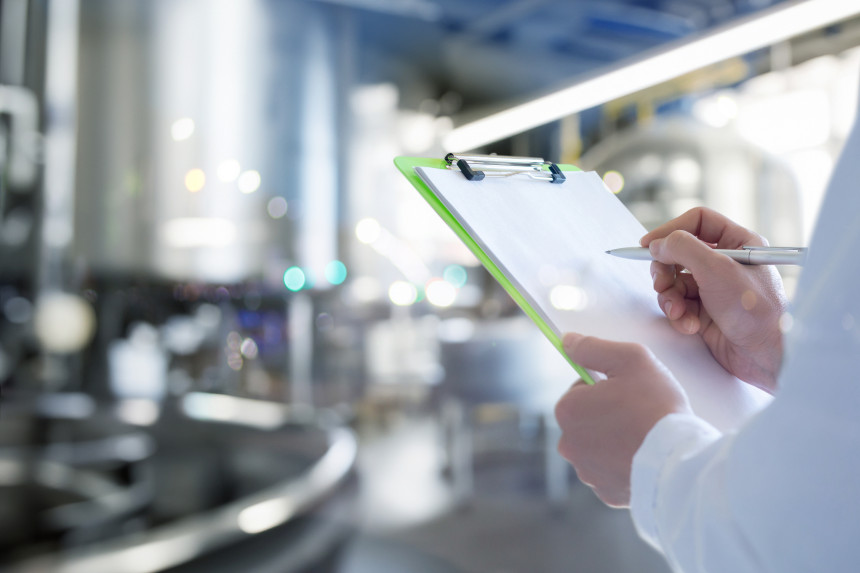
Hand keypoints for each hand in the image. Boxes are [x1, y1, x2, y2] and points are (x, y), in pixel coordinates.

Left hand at [555, 332, 691, 507]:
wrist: (681, 462)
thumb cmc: (657, 406)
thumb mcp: (630, 359)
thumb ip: (593, 348)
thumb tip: (567, 342)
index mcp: (568, 411)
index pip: (580, 390)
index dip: (605, 387)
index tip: (627, 391)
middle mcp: (569, 444)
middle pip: (587, 420)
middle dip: (608, 414)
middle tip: (639, 413)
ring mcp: (587, 472)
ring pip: (598, 448)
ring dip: (615, 441)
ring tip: (645, 437)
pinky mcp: (606, 494)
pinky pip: (612, 472)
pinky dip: (625, 465)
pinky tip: (645, 459)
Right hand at [641, 208, 787, 392]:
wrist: (766, 356)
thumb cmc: (754, 310)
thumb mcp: (717, 269)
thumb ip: (682, 249)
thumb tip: (656, 245)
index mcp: (738, 243)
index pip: (697, 222)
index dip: (670, 230)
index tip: (648, 245)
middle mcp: (725, 263)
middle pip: (678, 253)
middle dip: (665, 271)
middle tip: (661, 284)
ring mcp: (714, 288)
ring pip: (673, 282)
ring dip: (670, 297)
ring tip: (678, 312)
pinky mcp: (705, 312)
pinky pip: (678, 305)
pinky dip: (678, 315)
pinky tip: (690, 326)